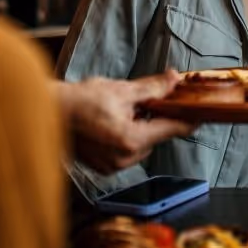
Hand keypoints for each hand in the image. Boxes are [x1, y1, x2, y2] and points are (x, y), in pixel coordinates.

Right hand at [55, 70, 194, 173]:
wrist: (46, 114)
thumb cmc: (79, 101)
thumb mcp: (121, 90)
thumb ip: (152, 88)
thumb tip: (174, 80)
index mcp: (131, 140)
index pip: (172, 130)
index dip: (188, 120)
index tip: (201, 114)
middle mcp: (124, 158)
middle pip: (156, 137)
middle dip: (154, 119)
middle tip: (144, 102)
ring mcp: (112, 166)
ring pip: (142, 145)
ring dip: (139, 129)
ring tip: (119, 112)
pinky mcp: (103, 167)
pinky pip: (126, 152)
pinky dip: (125, 138)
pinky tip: (110, 124)